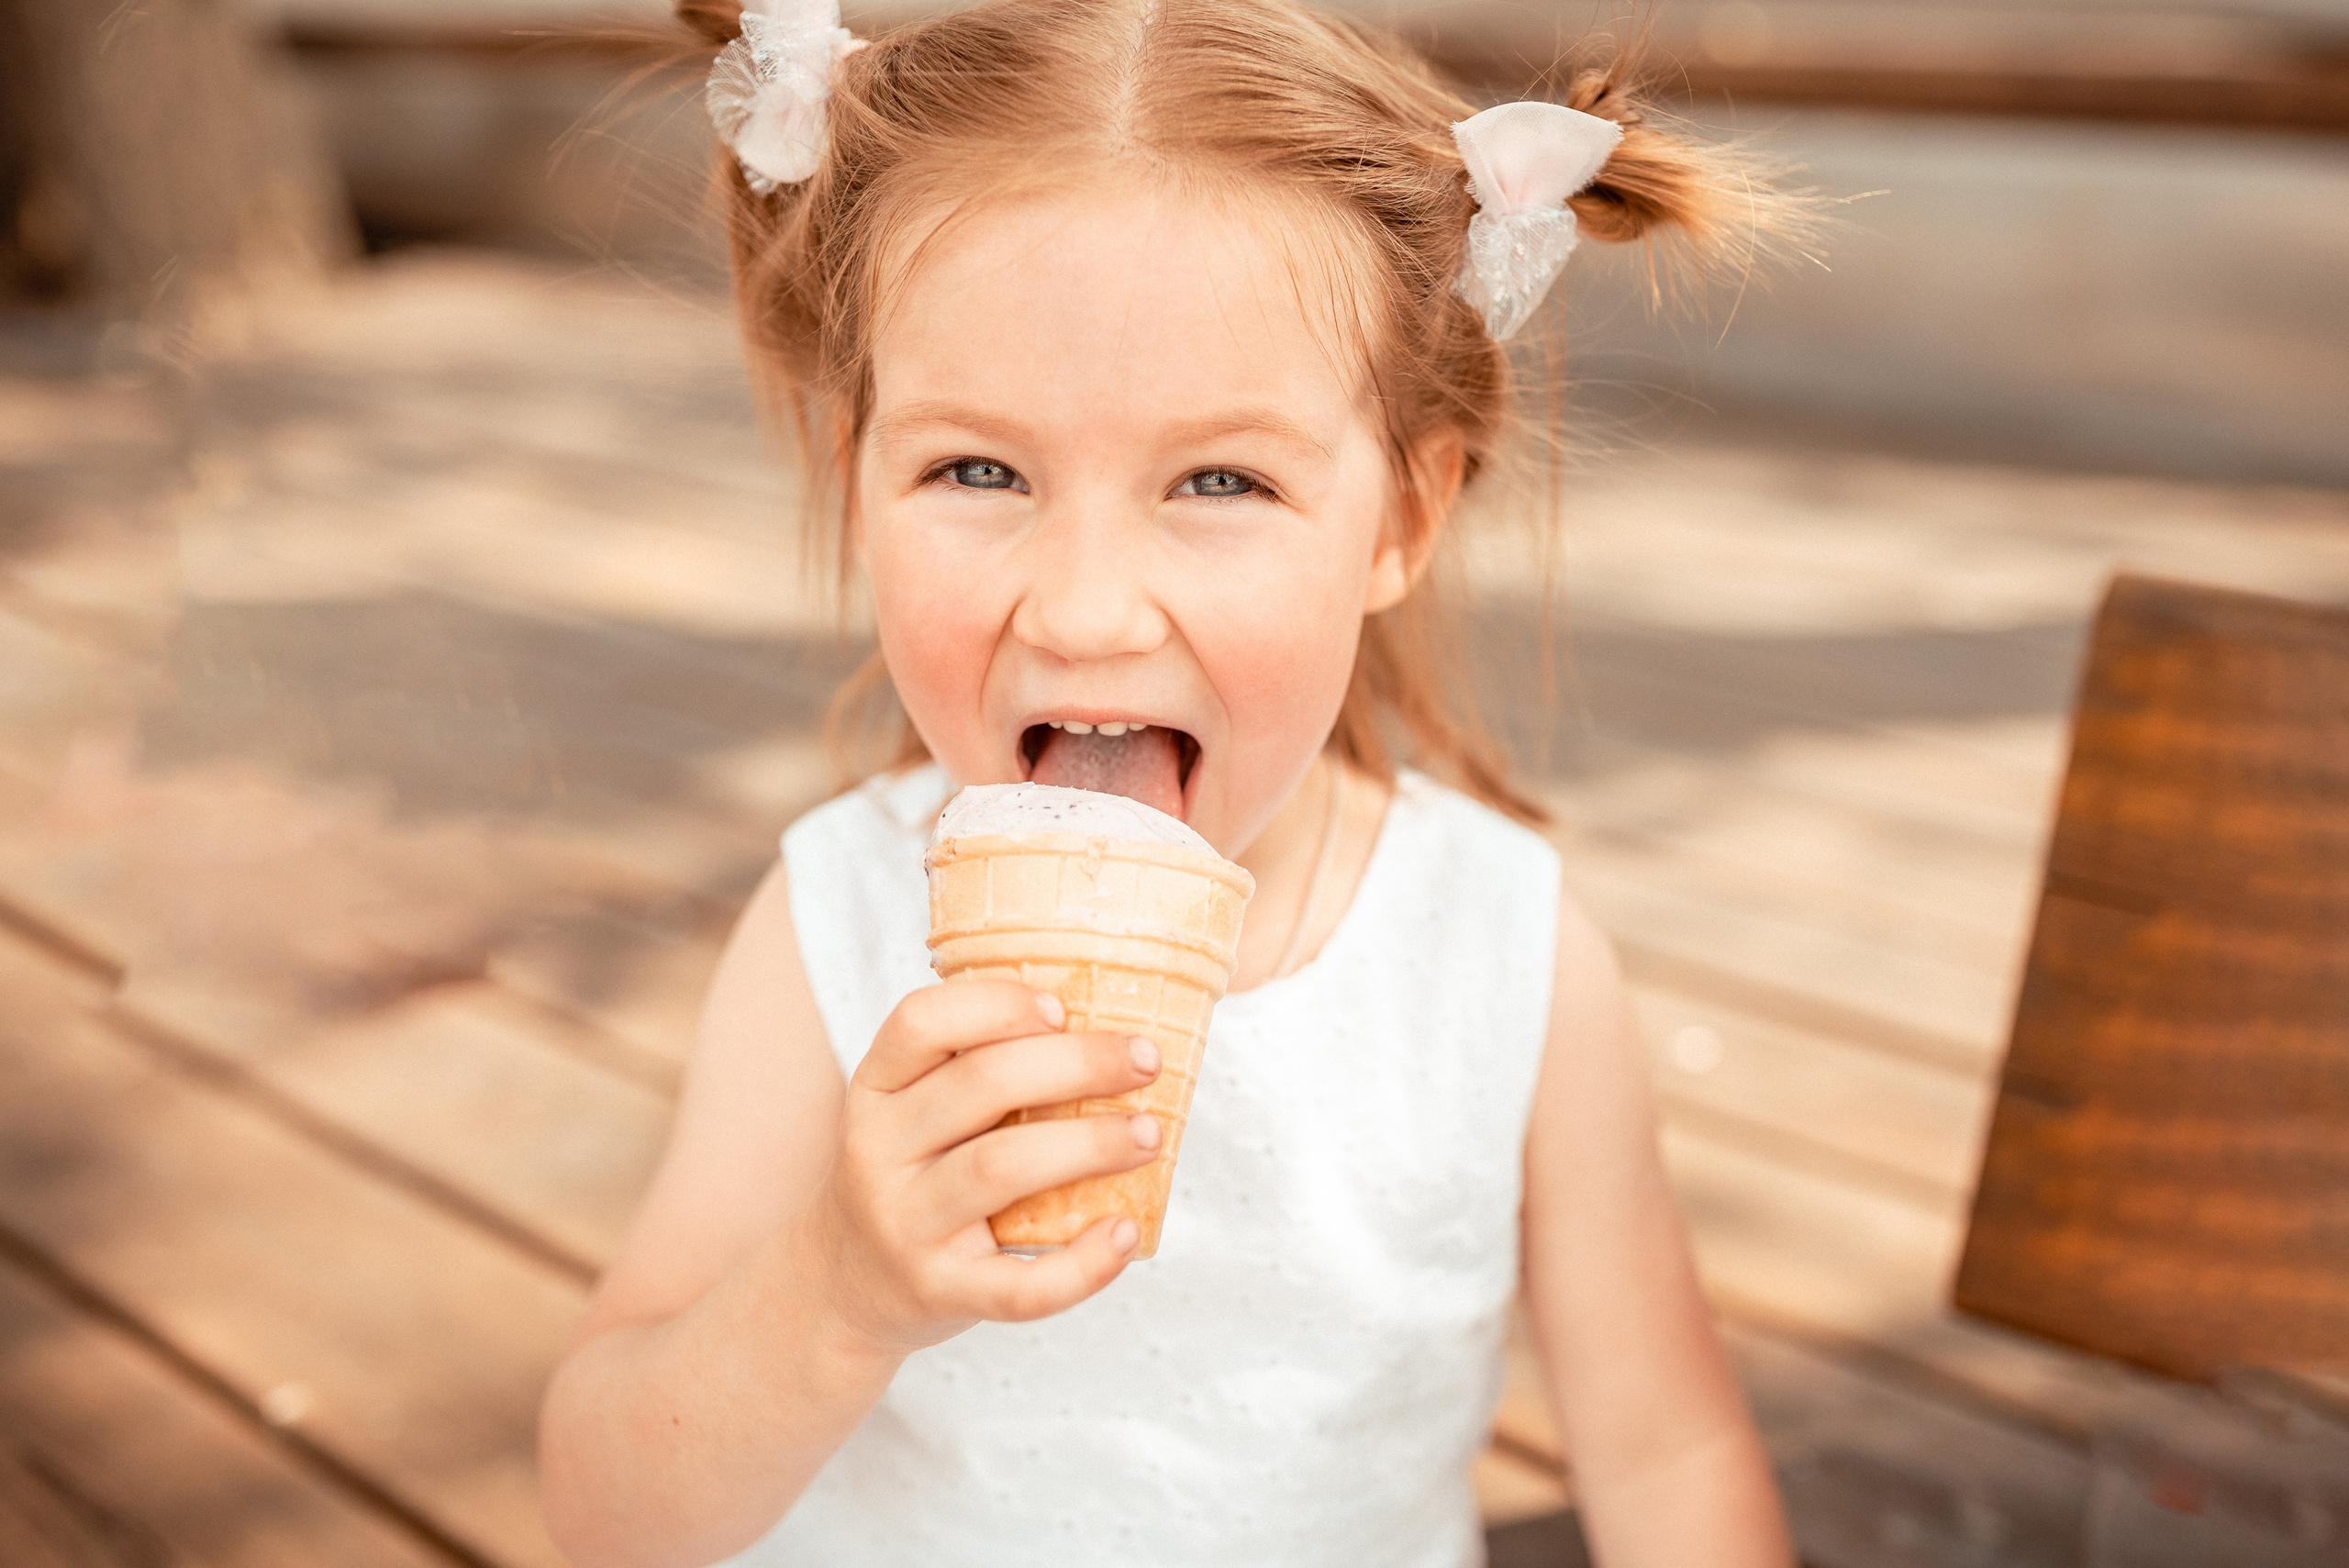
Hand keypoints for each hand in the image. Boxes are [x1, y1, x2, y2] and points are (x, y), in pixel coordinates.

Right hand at [805, 981, 1162, 1356]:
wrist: (844, 1287)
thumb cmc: (911, 1178)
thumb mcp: (910, 1114)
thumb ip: (975, 1072)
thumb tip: (1105, 1030)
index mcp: (876, 1090)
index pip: (920, 1022)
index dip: (996, 1004)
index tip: (1062, 1008)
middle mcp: (879, 1152)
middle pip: (980, 1086)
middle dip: (1078, 1064)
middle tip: (1146, 1061)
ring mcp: (906, 1226)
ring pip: (1000, 1168)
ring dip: (1088, 1144)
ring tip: (1150, 1135)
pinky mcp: (940, 1292)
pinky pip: (1018, 1286)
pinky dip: (1082, 1263)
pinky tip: (1125, 1232)